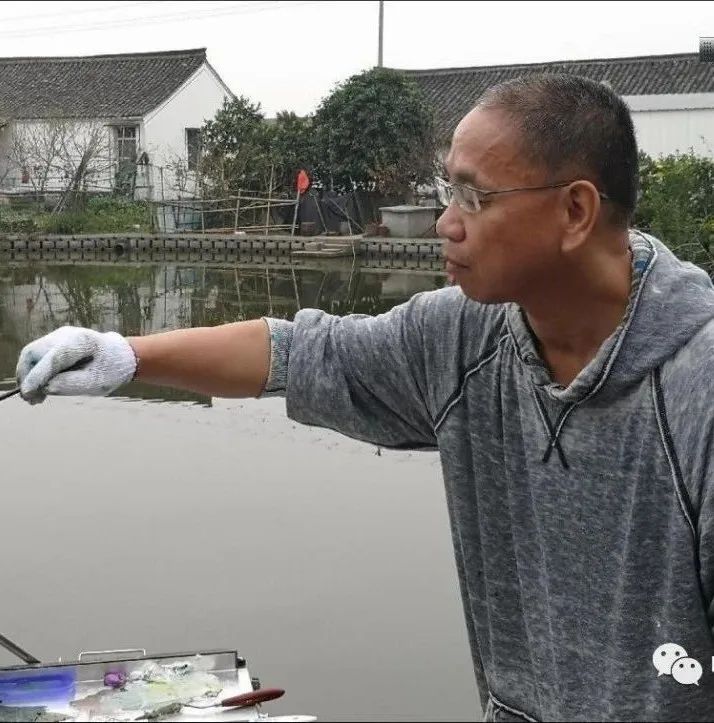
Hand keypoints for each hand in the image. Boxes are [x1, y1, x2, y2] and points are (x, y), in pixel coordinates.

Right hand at [16, 326, 137, 403]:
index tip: (27, 393)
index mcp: (82, 342)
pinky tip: (39, 389)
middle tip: (32, 400)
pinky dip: (34, 372)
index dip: (37, 376)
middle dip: (27, 377)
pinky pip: (36, 356)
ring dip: (28, 376)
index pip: (53, 358)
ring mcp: (58, 336)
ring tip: (36, 398)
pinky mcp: (55, 342)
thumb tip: (44, 387)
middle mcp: (66, 334)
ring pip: (31, 354)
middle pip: (34, 353)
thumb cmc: (111, 370)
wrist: (122, 356)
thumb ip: (71, 384)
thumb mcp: (96, 383)